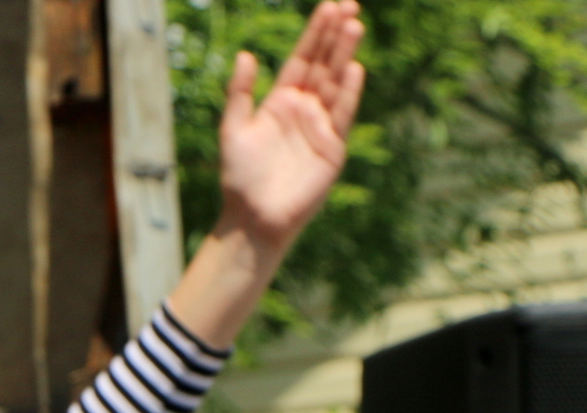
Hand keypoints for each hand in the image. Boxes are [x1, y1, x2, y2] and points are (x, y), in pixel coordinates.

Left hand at [214, 0, 364, 249]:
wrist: (253, 217)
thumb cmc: (240, 177)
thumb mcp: (233, 129)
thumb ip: (239, 93)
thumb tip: (245, 54)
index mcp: (281, 101)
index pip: (302, 59)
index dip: (315, 34)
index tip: (328, 7)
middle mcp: (304, 110)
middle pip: (323, 64)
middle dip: (335, 36)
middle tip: (349, 5)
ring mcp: (320, 127)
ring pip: (334, 83)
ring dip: (344, 55)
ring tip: (354, 25)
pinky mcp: (332, 148)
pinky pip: (341, 115)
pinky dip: (347, 93)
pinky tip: (354, 68)